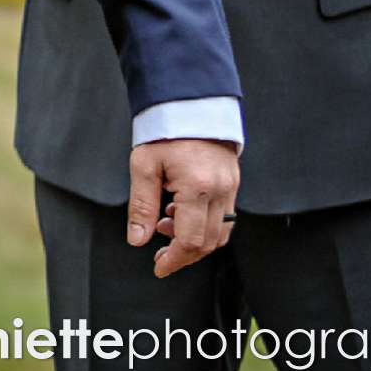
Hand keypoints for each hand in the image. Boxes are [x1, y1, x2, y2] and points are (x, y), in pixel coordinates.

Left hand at [127, 136, 239, 277]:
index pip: (190, 240)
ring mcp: (231, 187)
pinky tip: (180, 214)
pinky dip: (204, 225)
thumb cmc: (164, 130)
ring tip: (165, 226)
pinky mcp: (233, 183)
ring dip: (194, 240)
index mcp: (198, 187)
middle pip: (208, 242)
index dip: (174, 259)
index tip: (158, 267)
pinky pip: (224, 217)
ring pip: (219, 233)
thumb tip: (137, 239)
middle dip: (183, 254)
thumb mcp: (144, 165)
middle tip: (159, 255)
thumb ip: (141, 205)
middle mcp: (221, 190)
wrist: (190, 103)